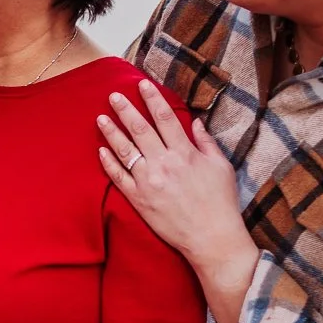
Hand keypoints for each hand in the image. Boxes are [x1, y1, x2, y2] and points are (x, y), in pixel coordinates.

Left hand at [99, 82, 260, 322]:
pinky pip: (118, 177)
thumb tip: (195, 122)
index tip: (141, 84)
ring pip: (125, 151)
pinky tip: (100, 151)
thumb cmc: (220, 202)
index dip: (152, 99)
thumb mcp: (221, 167)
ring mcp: (148, 181)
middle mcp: (164, 163)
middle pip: (140, 130)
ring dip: (111, 132)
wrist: (211, 238)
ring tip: (100, 117)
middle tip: (113, 95)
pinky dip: (108, 163)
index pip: (165, 118)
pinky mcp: (139, 199)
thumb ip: (206, 142)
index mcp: (184, 153)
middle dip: (125, 109)